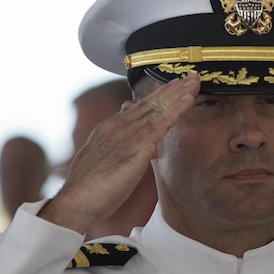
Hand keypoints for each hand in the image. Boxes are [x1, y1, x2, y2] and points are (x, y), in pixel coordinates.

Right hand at [40, 75, 198, 233]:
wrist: (78, 198)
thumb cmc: (88, 186)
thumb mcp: (100, 159)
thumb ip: (112, 143)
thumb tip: (119, 133)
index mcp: (109, 128)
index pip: (137, 108)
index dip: (157, 96)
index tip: (173, 86)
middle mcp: (119, 125)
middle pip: (150, 102)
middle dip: (172, 88)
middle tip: (191, 75)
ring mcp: (128, 133)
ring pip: (158, 107)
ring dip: (178, 93)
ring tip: (195, 80)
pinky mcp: (138, 146)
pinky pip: (161, 122)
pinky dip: (177, 109)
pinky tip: (190, 99)